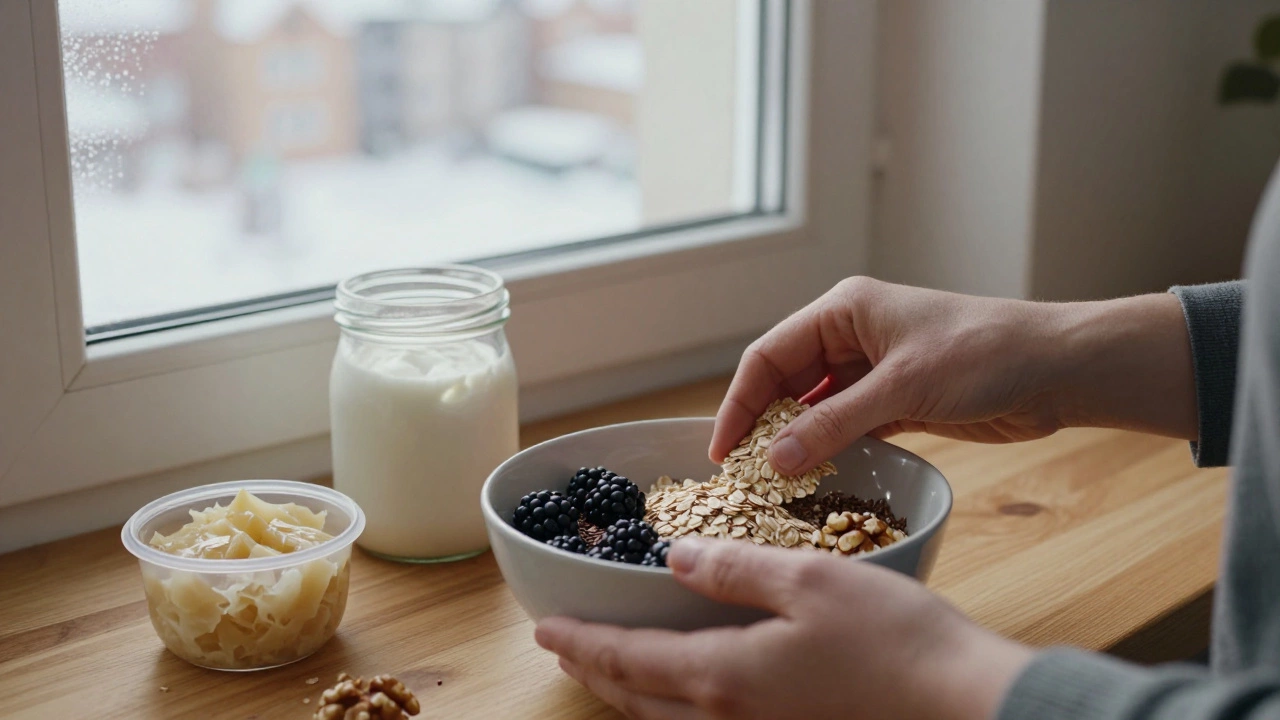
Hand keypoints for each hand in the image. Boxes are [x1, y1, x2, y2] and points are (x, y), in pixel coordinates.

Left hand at [535, 538, 1032, 719]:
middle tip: (566, 650)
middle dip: (596, 673)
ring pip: (668, 719)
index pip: (629, 659)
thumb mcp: (809, 579)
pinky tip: (686, 686)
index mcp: (725, 674)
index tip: (544, 630)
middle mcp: (732, 715)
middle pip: (638, 699)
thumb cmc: (893, 638)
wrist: (962, 702)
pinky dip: (672, 704)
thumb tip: (677, 559)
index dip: (582, 644)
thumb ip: (735, 568)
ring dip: (629, 693)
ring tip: (611, 668)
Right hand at [711, 277, 1196, 474]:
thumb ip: (836, 423)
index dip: (739, 402)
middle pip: (786, 382)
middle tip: (742, 474)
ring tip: (773, 483)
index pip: (769, 356)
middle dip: (763, 424)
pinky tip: (816, 477)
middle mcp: (852, 335)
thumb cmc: (984, 354)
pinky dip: (831, 448)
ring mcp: (874, 369)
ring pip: (815, 408)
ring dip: (796, 441)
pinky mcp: (897, 401)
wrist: (1058, 369)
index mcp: (844, 311)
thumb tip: (774, 459)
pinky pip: (847, 426)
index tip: (721, 451)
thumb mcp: (903, 387)